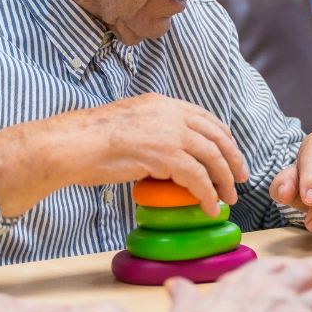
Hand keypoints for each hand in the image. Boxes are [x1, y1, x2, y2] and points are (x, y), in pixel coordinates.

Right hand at [0, 92, 248, 218]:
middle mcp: (170, 114)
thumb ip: (152, 132)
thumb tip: (166, 155)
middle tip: (241, 178)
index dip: (223, 137)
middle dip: (233, 159)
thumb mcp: (128, 125)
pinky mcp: (166, 155)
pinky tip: (209, 207)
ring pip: (213, 157)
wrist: (70, 145)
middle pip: (217, 136)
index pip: (205, 118)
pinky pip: (198, 178)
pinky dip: (208, 195)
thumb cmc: (88, 142)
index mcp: (162, 104)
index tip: (231, 154)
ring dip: (224, 180)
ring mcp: (170, 133)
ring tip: (228, 198)